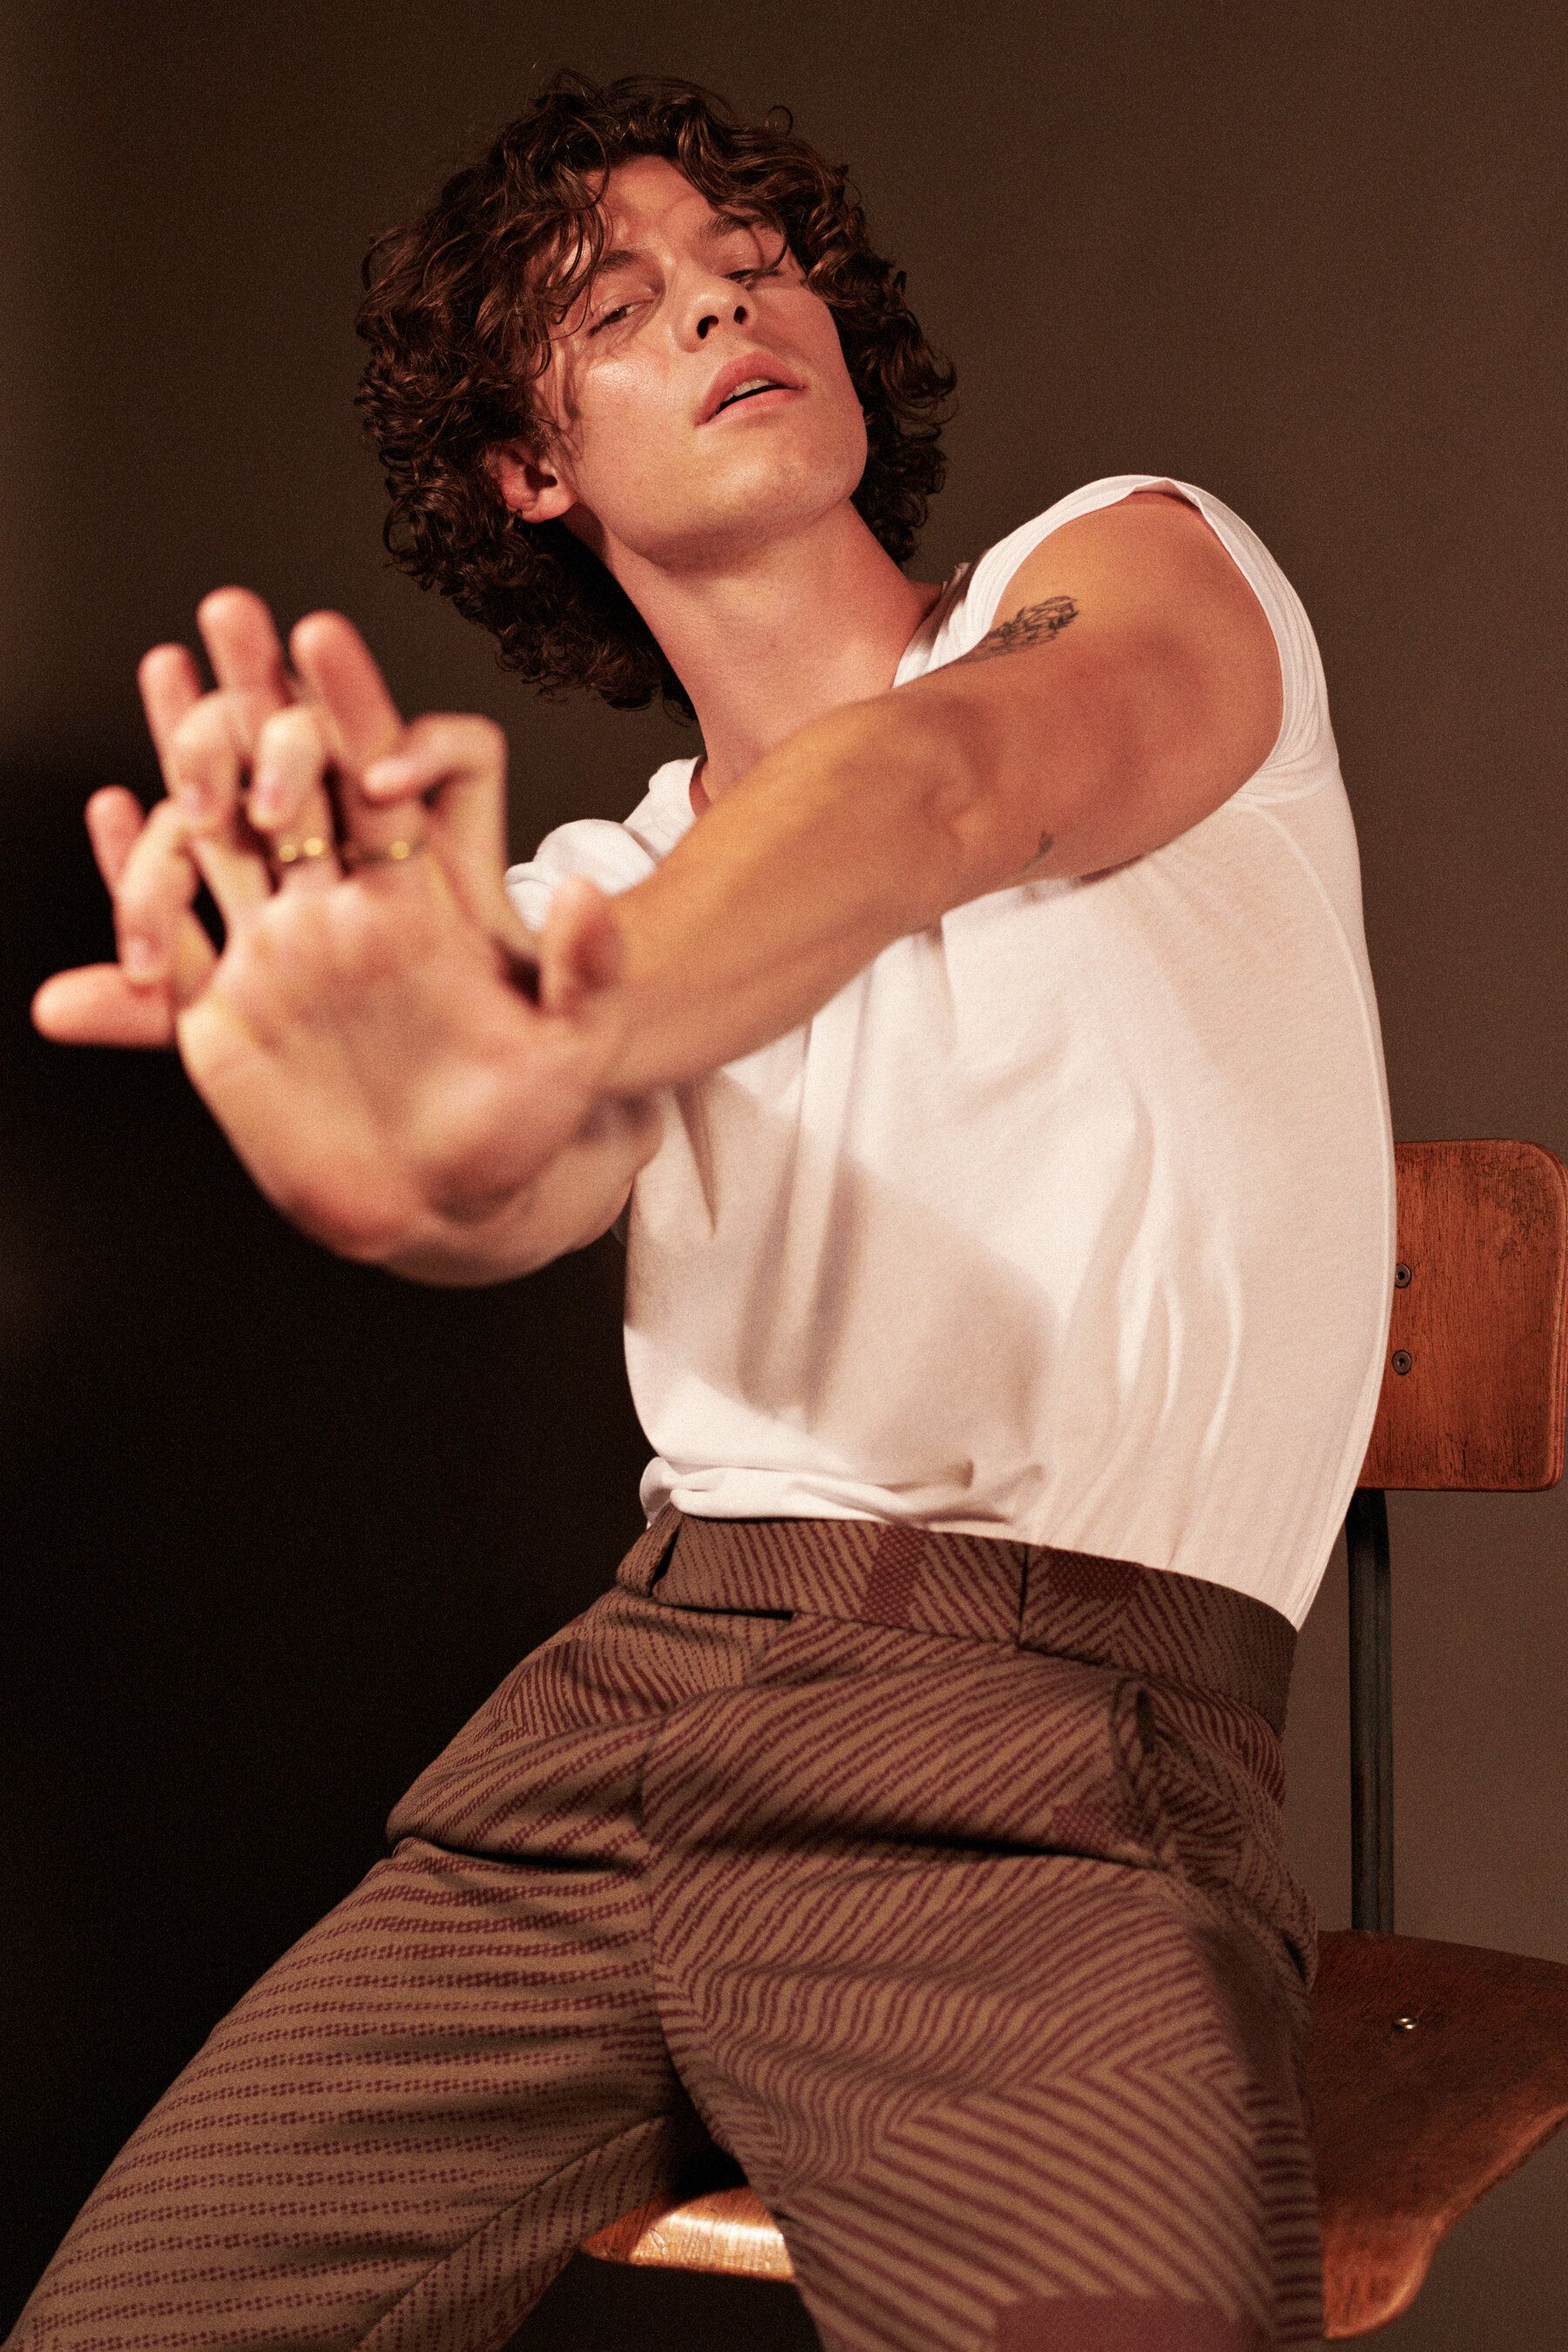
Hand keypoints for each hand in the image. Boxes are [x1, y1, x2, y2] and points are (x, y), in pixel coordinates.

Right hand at [33, 589, 650, 1261]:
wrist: (459, 1201)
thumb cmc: (526, 1119)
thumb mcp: (577, 1045)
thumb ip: (584, 972)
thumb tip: (592, 895)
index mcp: (424, 899)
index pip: (385, 771)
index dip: (358, 704)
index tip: (325, 639)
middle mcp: (345, 906)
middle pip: (295, 768)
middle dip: (257, 684)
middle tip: (229, 610)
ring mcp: (282, 949)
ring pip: (226, 825)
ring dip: (192, 745)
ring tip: (167, 667)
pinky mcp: (229, 1010)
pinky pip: (178, 929)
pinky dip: (141, 873)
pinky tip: (118, 814)